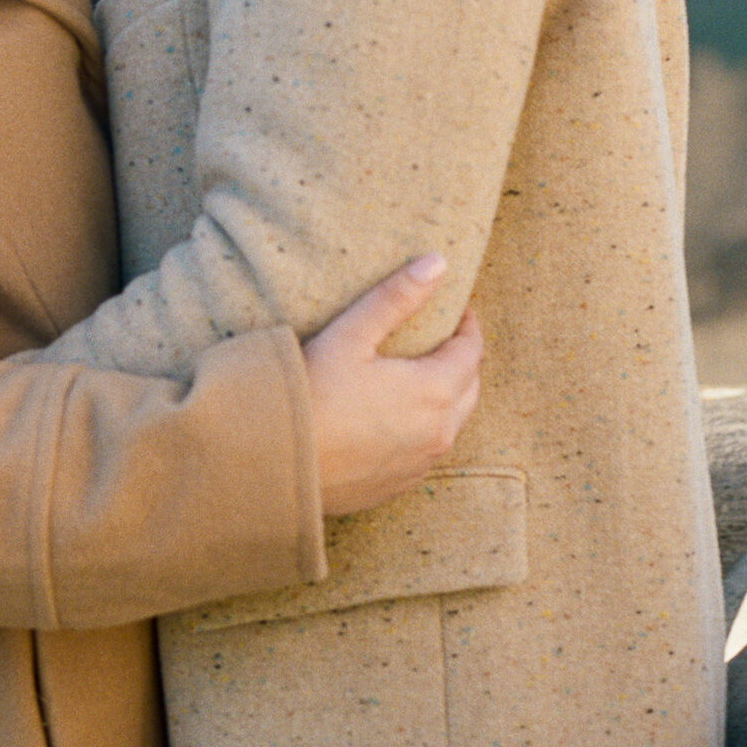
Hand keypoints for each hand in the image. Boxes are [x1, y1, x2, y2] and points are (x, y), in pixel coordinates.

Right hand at [303, 254, 483, 517]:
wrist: (275, 462)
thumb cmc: (312, 392)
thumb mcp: (351, 335)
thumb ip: (396, 297)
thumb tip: (438, 262)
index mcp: (435, 391)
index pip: (471, 350)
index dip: (467, 325)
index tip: (456, 308)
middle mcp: (439, 433)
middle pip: (470, 387)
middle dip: (461, 359)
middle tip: (440, 337)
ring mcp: (420, 463)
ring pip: (452, 422)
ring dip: (446, 396)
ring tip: (419, 373)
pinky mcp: (399, 484)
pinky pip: (427, 450)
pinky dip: (424, 428)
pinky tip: (395, 417)